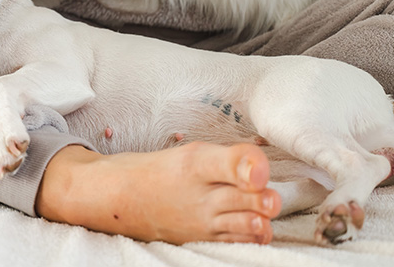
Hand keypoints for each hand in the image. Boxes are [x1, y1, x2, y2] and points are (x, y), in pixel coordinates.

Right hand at [36, 142, 280, 243]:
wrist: (121, 196)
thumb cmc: (161, 170)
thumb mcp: (193, 154)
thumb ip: (231, 158)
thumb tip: (265, 169)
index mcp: (197, 162)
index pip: (229, 162)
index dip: (250, 165)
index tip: (260, 171)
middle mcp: (201, 193)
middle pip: (244, 197)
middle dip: (264, 199)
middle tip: (271, 196)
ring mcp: (202, 219)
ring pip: (242, 223)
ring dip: (260, 220)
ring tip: (266, 213)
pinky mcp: (202, 237)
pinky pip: (232, 241)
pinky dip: (250, 237)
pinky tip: (259, 229)